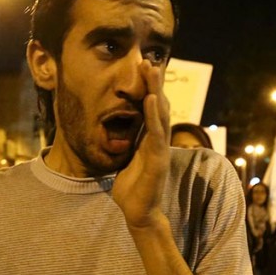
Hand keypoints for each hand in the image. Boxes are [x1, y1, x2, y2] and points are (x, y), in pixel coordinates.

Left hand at [112, 60, 170, 230]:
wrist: (139, 214)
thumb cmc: (132, 189)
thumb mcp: (125, 160)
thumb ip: (126, 145)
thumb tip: (115, 133)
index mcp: (150, 140)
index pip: (150, 109)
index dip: (148, 89)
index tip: (142, 68)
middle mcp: (158, 141)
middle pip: (158, 106)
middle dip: (154, 83)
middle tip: (148, 60)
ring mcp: (160, 149)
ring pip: (159, 115)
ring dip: (156, 91)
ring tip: (152, 70)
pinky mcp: (158, 160)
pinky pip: (156, 134)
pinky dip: (153, 115)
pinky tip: (150, 99)